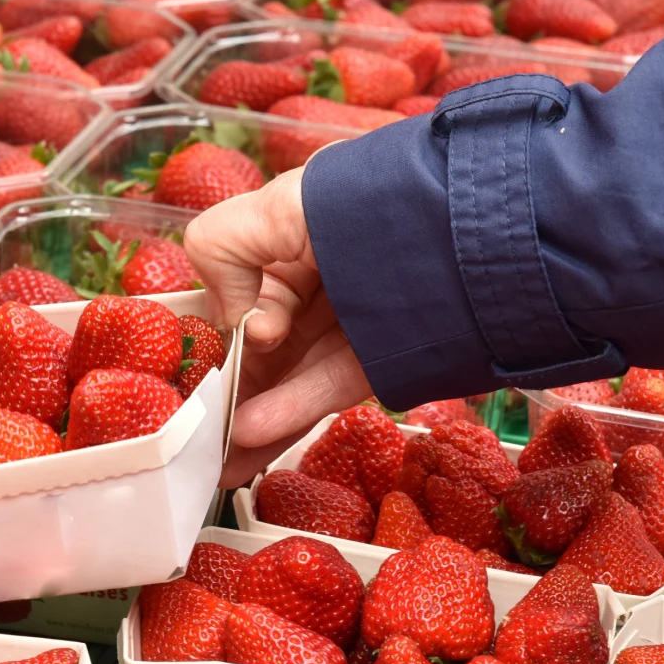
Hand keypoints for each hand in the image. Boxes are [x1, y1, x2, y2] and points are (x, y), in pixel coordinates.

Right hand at [184, 165, 372, 488]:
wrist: (470, 230)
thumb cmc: (365, 203)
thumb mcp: (274, 208)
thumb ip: (223, 250)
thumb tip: (234, 321)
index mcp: (294, 235)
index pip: (240, 292)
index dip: (216, 333)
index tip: (194, 370)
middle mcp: (323, 278)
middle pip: (263, 345)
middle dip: (230, 391)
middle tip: (198, 437)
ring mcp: (353, 322)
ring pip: (291, 374)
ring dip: (253, 415)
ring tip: (218, 459)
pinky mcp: (383, 359)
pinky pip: (328, 388)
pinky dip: (290, 412)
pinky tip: (252, 436)